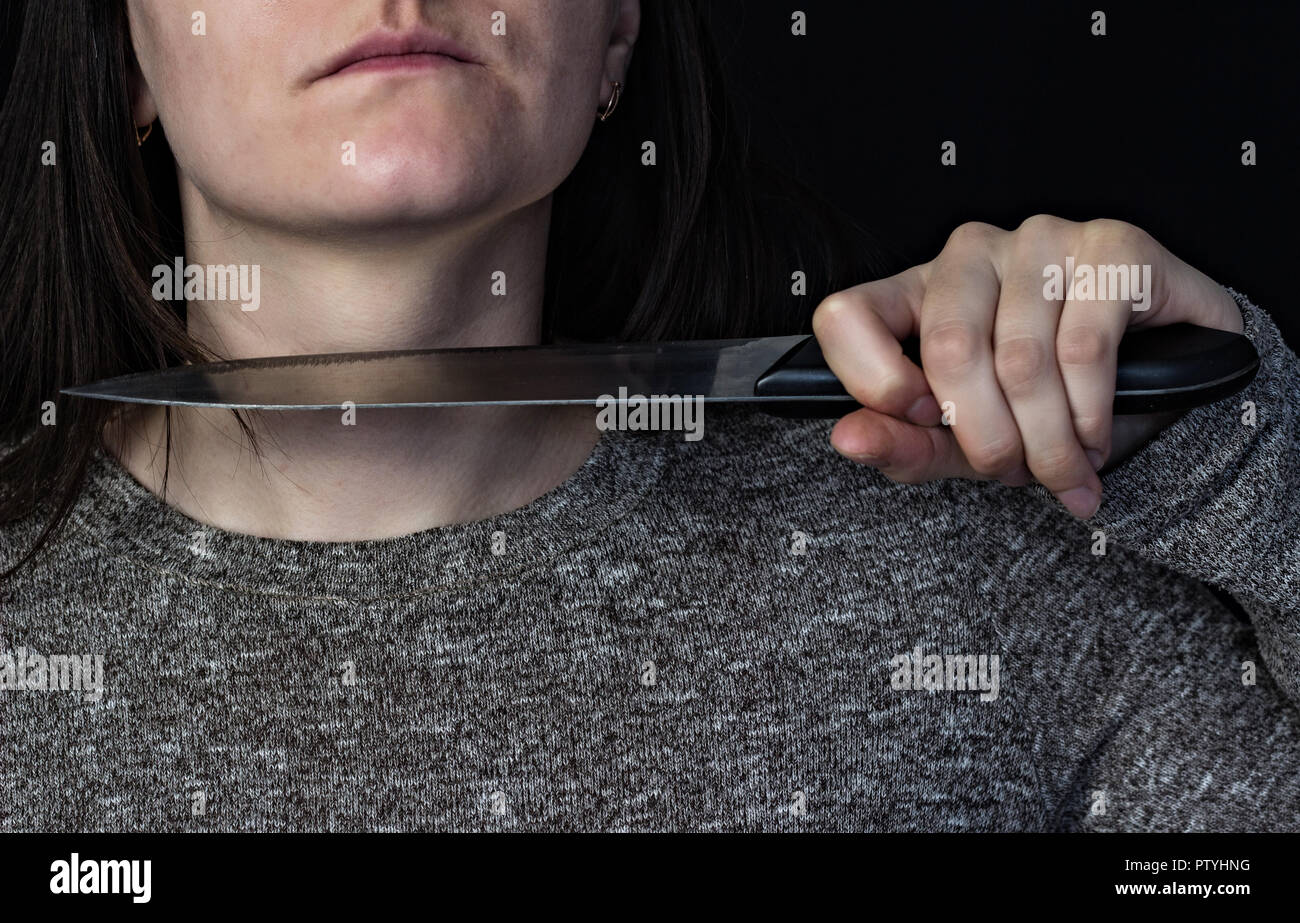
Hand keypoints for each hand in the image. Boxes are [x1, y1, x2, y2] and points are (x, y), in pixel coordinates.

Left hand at [812, 215, 1243, 517]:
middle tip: (1014, 471)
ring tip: (1066, 467)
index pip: (845, 316)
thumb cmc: (1049, 409)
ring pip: (1022, 361)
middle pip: (949, 349)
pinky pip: (1085, 350)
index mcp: (917, 294)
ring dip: (1048, 443)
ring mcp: (1041, 241)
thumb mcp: (964, 442)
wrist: (1170, 391)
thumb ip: (905, 445)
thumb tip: (848, 439)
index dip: (872, 380)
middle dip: (986, 438)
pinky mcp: (1112, 246)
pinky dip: (1090, 418)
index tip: (924, 420)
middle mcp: (970, 255)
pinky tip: (1096, 438)